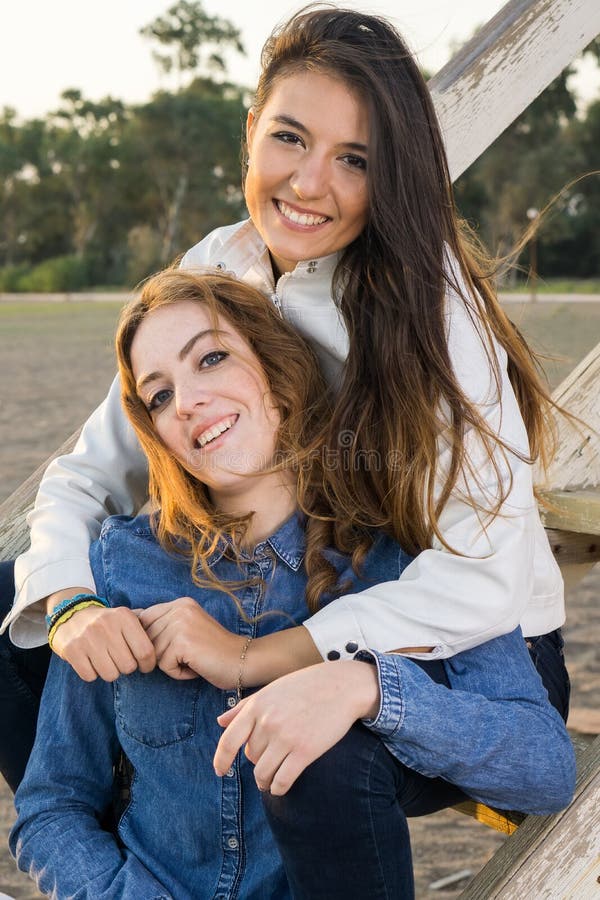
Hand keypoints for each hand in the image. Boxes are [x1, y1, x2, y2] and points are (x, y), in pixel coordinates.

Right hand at [51, 605, 156, 681]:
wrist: (72, 614)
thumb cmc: (106, 622)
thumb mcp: (125, 617)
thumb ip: (144, 628)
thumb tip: (165, 642)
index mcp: (124, 617)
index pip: (145, 651)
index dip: (148, 665)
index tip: (145, 666)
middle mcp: (107, 625)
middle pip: (128, 666)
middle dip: (126, 668)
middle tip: (120, 660)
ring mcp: (88, 637)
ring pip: (110, 674)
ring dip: (109, 672)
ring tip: (105, 660)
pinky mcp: (72, 649)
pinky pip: (90, 676)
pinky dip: (91, 673)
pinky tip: (90, 662)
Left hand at [139, 597, 242, 686]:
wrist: (243, 660)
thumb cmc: (214, 651)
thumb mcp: (187, 629)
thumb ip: (164, 625)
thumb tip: (130, 625)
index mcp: (180, 603)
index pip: (145, 620)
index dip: (154, 640)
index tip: (178, 648)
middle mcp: (179, 608)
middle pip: (146, 638)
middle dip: (163, 654)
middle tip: (189, 655)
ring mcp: (181, 623)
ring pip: (153, 653)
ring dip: (171, 665)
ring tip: (194, 660)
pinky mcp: (183, 641)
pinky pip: (163, 665)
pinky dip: (178, 673)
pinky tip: (196, 667)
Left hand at [213, 661, 379, 794]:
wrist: (342, 686)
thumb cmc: (306, 686)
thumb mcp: (272, 690)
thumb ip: (244, 706)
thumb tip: (220, 721)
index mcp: (257, 705)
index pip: (228, 740)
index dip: (221, 759)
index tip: (220, 771)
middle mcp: (268, 722)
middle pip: (251, 757)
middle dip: (257, 761)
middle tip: (269, 758)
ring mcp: (286, 738)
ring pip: (263, 772)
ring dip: (264, 780)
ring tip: (269, 781)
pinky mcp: (305, 751)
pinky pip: (282, 780)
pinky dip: (278, 787)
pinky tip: (280, 786)